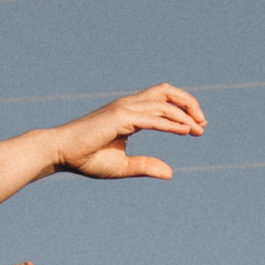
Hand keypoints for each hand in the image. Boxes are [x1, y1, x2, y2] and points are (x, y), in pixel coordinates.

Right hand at [48, 84, 206, 179]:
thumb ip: (145, 166)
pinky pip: (152, 118)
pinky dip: (170, 123)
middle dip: (189, 103)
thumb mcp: (122, 166)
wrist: (61, 153)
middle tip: (203, 123)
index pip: (162, 101)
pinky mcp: (120, 118)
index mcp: (129, 113)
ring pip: (162, 103)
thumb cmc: (86, 158)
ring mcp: (124, 109)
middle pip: (166, 92)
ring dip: (184, 113)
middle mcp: (128, 106)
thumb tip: (170, 172)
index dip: (183, 110)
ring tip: (199, 128)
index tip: (197, 127)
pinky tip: (185, 131)